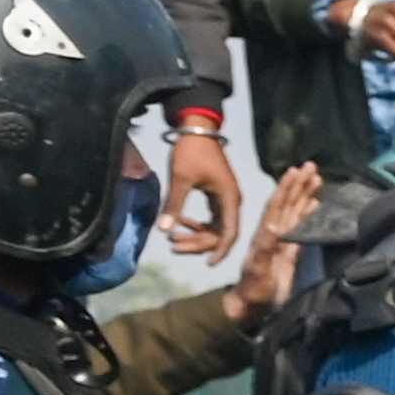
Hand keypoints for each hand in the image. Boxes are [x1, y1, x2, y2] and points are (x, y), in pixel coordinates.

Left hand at [160, 123, 240, 259]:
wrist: (197, 129)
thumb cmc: (191, 152)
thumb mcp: (181, 179)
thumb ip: (174, 206)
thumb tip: (163, 231)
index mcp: (229, 199)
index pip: (230, 233)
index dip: (220, 251)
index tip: (208, 264)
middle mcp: (231, 202)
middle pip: (220, 234)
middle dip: (198, 244)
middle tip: (172, 246)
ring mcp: (225, 199)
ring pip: (214, 227)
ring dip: (195, 235)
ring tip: (171, 238)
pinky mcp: (217, 195)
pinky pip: (210, 218)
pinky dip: (196, 224)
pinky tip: (178, 223)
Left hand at [230, 162, 323, 316]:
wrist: (252, 306)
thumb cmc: (254, 291)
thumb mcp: (258, 270)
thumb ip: (264, 248)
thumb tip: (274, 225)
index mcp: (266, 234)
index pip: (277, 205)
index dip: (287, 188)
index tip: (296, 171)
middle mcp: (274, 233)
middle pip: (287, 203)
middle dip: (299, 184)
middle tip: (311, 165)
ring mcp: (282, 241)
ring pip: (294, 211)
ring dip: (304, 194)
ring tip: (316, 177)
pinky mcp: (289, 251)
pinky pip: (300, 226)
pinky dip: (307, 212)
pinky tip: (314, 203)